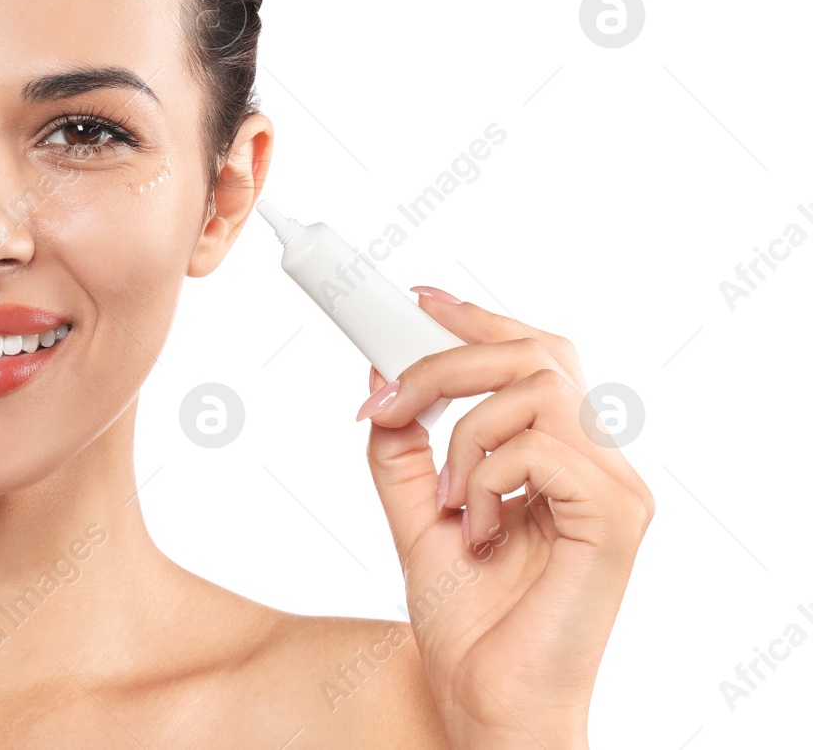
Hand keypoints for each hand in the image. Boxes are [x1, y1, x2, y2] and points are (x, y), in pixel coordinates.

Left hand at [359, 287, 654, 748]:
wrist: (481, 698)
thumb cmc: (467, 619)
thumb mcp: (414, 514)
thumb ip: (402, 448)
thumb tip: (381, 377)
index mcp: (559, 453)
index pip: (533, 356)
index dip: (477, 319)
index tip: (416, 300)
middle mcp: (598, 460)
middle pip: (534, 353)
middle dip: (445, 362)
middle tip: (386, 401)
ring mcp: (615, 486)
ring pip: (536, 391)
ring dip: (464, 436)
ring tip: (447, 503)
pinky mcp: (617, 517)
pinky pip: (544, 448)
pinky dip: (488, 476)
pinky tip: (477, 528)